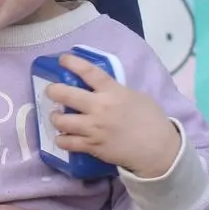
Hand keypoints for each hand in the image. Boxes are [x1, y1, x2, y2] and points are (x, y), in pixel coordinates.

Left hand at [45, 55, 178, 178]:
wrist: (157, 150)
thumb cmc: (150, 120)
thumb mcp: (135, 96)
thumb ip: (115, 90)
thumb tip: (99, 87)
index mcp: (113, 92)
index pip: (89, 72)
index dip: (72, 63)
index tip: (62, 59)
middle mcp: (100, 108)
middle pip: (67, 94)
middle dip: (53, 90)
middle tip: (51, 91)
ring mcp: (94, 128)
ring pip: (62, 120)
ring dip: (54, 117)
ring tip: (56, 116)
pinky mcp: (93, 146)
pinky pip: (68, 142)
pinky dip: (61, 139)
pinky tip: (62, 136)